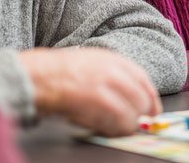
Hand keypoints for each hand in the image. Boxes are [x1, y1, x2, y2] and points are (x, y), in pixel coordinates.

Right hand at [19, 47, 160, 136]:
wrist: (35, 76)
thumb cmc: (56, 73)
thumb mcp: (89, 63)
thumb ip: (110, 76)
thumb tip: (130, 97)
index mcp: (112, 58)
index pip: (143, 78)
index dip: (151, 98)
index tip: (153, 110)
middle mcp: (114, 69)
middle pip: (142, 97)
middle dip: (141, 114)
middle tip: (137, 124)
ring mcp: (107, 84)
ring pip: (133, 111)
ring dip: (128, 124)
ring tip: (117, 129)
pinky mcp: (99, 100)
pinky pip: (120, 120)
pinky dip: (117, 129)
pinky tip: (108, 130)